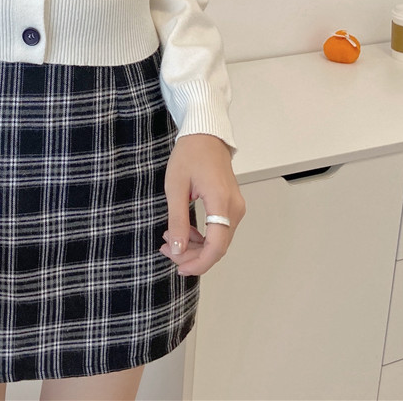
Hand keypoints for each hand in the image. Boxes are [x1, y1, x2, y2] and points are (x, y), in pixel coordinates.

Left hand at [160, 133, 244, 275]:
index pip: (216, 245)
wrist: (205, 134)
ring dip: (195, 246)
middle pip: (218, 246)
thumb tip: (178, 249)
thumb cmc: (190, 154)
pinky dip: (202, 236)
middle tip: (167, 250)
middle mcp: (234, 207)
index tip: (180, 268)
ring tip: (170, 240)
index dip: (199, 263)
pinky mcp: (231, 206)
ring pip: (219, 240)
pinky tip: (184, 232)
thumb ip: (178, 221)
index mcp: (221, 201)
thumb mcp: (175, 187)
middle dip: (192, 255)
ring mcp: (235, 207)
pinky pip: (220, 230)